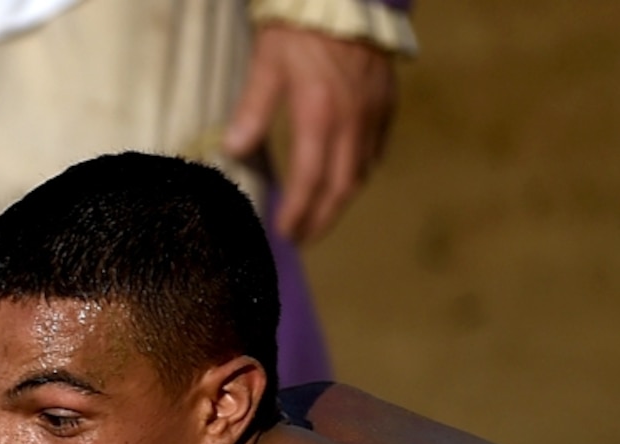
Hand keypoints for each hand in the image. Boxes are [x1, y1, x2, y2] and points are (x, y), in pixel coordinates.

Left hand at [225, 25, 396, 243]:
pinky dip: (361, 171)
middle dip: (322, 218)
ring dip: (341, 200)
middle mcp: (352, 119)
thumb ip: (252, 109)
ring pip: (362, 170)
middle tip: (302, 239)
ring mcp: (374, 111)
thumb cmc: (299, 28)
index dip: (298, 212)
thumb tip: (233, 150)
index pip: (310, 180)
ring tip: (320, 218)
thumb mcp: (267, 63)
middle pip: (341, 186)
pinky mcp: (386, 100)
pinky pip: (377, 147)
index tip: (284, 234)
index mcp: (320, 114)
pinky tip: (346, 179)